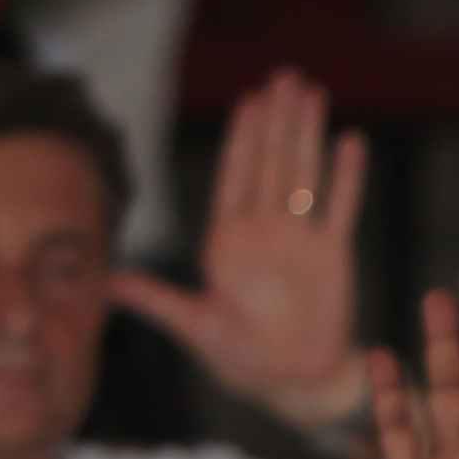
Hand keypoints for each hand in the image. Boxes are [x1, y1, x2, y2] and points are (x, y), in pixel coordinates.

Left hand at [114, 71, 371, 426]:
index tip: (250, 101)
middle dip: (278, 121)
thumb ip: (157, 301)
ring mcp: (299, 240)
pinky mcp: (332, 256)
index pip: (235, 177)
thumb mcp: (194, 327)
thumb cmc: (240, 359)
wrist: (292, 382)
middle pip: (272, 164)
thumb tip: (107, 283)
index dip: (243, 138)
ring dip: (309, 135)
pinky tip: (351, 142)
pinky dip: (347, 177)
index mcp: (228, 240)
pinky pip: (341, 209)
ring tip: (314, 93)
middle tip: (286, 77)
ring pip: (305, 176)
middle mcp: (264, 231)